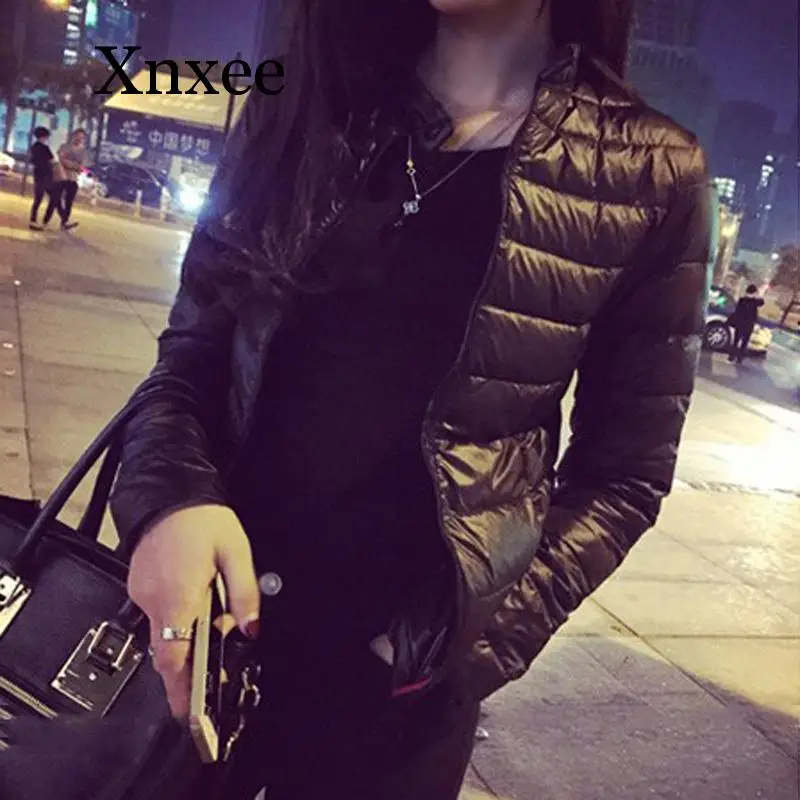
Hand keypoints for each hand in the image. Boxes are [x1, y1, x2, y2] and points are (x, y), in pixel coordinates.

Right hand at [127, 505, 259, 717]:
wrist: (170, 491)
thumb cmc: (203, 520)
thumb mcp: (236, 553)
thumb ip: (244, 593)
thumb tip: (250, 629)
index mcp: (179, 595)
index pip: (174, 655)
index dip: (181, 688)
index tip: (188, 712)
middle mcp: (154, 599)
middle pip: (165, 652)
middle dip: (183, 675)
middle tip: (201, 694)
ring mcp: (142, 592)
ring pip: (160, 633)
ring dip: (182, 644)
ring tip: (210, 639)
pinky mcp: (139, 584)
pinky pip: (156, 614)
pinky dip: (174, 621)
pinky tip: (194, 611)